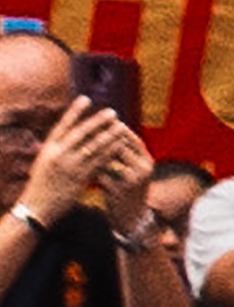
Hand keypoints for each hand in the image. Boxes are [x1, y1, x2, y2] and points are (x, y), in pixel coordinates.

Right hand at [17, 105, 131, 227]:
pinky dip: (111, 152)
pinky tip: (121, 145)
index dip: (74, 112)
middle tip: (113, 112)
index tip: (85, 98)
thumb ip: (57, 149)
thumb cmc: (41, 184)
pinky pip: (100, 162)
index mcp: (47, 150)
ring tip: (121, 126)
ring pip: (94, 146)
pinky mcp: (80, 178)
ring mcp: (70, 167)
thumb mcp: (44, 163)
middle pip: (81, 133)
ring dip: (109, 135)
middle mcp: (58, 155)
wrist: (38, 208)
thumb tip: (70, 134)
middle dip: (98, 121)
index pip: (62, 126)